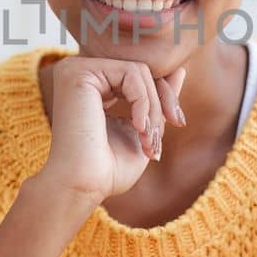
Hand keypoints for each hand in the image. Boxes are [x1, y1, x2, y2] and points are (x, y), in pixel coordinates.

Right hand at [41, 55, 186, 201]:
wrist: (83, 186)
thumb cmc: (109, 169)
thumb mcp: (143, 128)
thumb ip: (157, 98)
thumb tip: (180, 70)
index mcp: (90, 85)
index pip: (138, 76)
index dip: (163, 97)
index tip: (177, 122)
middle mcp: (79, 71)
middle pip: (140, 70)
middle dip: (162, 102)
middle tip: (158, 137)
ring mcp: (76, 69)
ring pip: (139, 71)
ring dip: (153, 108)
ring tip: (147, 139)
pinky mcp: (79, 73)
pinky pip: (131, 73)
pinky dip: (143, 102)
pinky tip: (137, 128)